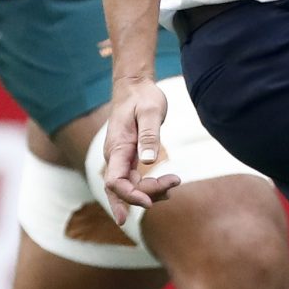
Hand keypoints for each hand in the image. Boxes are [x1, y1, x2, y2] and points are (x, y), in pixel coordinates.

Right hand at [101, 76, 180, 223]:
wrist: (134, 87)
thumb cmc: (143, 97)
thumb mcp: (150, 112)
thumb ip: (149, 135)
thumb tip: (148, 161)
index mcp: (116, 147)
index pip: (115, 182)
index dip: (129, 196)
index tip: (149, 202)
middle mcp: (113, 156)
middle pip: (120, 190)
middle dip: (143, 197)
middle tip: (172, 186)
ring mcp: (119, 159)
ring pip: (128, 188)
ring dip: (150, 192)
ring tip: (174, 182)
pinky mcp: (126, 158)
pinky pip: (133, 181)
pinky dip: (148, 187)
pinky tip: (166, 188)